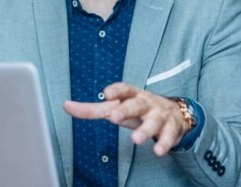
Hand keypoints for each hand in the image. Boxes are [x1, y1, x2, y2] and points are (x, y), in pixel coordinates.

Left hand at [63, 82, 189, 156]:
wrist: (174, 113)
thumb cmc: (138, 109)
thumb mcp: (117, 107)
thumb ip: (92, 109)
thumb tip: (65, 105)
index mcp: (132, 95)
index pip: (125, 89)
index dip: (116, 90)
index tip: (106, 93)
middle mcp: (146, 103)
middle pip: (136, 104)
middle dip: (126, 110)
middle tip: (114, 117)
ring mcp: (159, 116)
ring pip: (153, 122)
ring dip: (145, 130)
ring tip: (135, 140)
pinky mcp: (171, 129)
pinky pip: (168, 136)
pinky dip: (164, 143)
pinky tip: (158, 151)